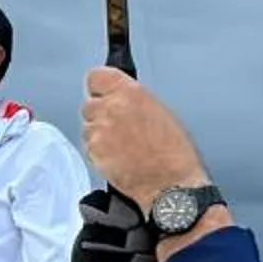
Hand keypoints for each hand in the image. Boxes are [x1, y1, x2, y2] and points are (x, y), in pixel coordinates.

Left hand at [81, 69, 207, 215]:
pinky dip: (98, 153)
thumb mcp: (161, 113)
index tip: (103, 94)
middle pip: (89, 104)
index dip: (100, 88)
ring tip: (122, 148)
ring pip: (87, 127)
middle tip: (118, 129)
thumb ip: (135, 101)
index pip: (96, 77)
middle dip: (100, 115)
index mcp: (132, 92)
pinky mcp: (94, 151)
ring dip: (98, 135)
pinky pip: (88, 147)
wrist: (170, 184)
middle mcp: (112, 107)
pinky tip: (118, 159)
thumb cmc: (175, 154)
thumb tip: (122, 100)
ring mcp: (100, 130)